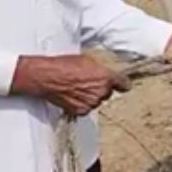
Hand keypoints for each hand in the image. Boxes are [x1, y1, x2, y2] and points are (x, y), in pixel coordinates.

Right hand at [10, 55, 129, 115]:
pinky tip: (72, 96)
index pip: (124, 84)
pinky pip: (86, 108)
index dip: (122, 84)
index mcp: (106, 77)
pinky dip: (81, 104)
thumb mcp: (88, 60)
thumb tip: (104, 73)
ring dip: (90, 97)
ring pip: (96, 101)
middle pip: (107, 93)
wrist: (47, 77)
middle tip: (87, 82)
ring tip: (76, 88)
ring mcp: (92, 103)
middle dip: (100, 89)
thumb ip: (101, 70)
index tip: (122, 85)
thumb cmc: (65, 65)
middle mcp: (102, 91)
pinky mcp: (81, 111)